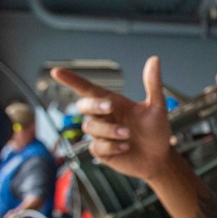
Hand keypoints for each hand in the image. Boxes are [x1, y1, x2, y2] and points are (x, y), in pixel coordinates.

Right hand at [51, 57, 174, 183]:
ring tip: (128, 135)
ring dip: (109, 130)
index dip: (72, 80)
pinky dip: (112, 146)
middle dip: (94, 105)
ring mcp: (101, 134)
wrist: (160, 158)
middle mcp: (104, 117)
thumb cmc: (157, 132)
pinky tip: (126, 147)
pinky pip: (96, 146)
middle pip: (84, 106)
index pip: (88, 89)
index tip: (56, 72)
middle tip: (110, 107)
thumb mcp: (157, 107)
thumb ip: (153, 84)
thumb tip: (154, 59)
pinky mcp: (101, 151)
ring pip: (90, 127)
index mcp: (114, 103)